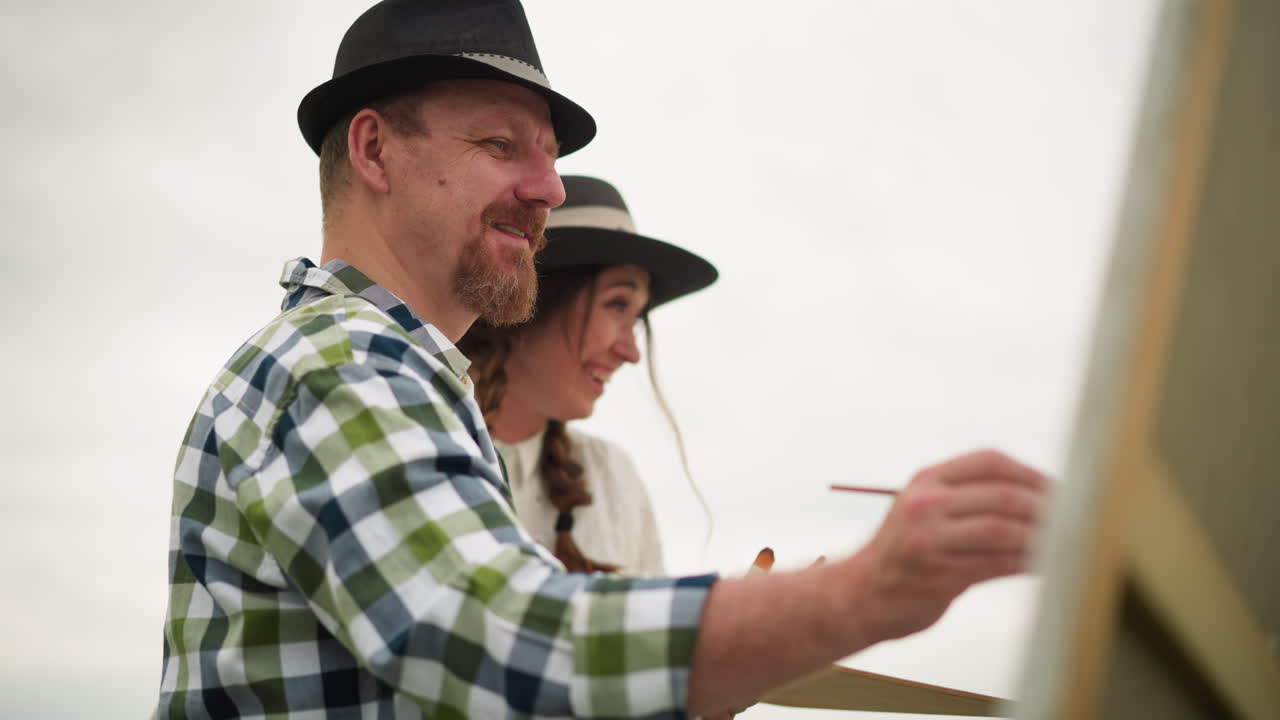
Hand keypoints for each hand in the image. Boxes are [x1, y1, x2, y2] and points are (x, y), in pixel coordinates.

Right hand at [852, 448, 1048, 641]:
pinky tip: (1045, 566)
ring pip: (1003, 531)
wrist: (861, 595)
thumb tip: (1037, 495)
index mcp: (925, 480)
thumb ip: (965, 496)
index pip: (989, 462)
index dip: (1031, 474)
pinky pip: (998, 564)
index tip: (1060, 489)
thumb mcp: (922, 509)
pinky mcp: (939, 574)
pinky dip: (1028, 564)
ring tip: (1066, 543)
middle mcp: (925, 504)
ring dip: (1042, 538)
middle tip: (1075, 519)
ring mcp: (930, 539)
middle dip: (1045, 507)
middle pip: (1002, 496)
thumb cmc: (904, 553)